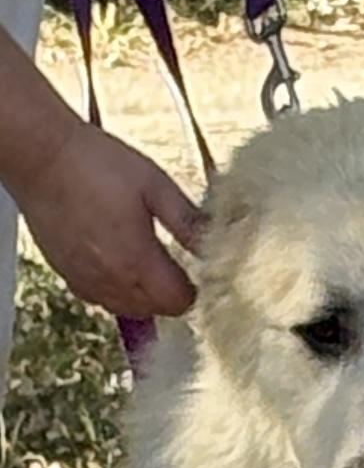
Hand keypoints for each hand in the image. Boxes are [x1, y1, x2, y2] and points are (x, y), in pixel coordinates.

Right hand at [13, 121, 203, 317]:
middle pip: (156, 311)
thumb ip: (187, 220)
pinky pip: (102, 299)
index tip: (198, 270)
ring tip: (149, 262)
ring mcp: (87, 281)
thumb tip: (216, 245)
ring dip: (145, 295)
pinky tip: (120, 262)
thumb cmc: (96, 164)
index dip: (194, 288)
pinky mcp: (68, 275)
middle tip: (176, 264)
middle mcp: (111, 280)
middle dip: (171, 293)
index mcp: (137, 261)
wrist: (42, 156)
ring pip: (129, 309)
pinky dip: (117, 290)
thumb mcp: (155, 185)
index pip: (179, 303)